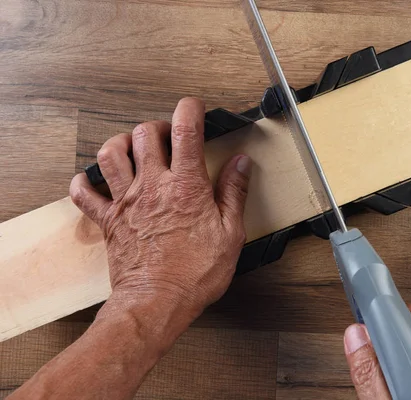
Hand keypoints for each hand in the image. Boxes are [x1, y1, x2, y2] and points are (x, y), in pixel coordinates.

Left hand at [69, 97, 251, 334]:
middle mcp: (152, 186)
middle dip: (158, 126)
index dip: (190, 109)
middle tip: (169, 137)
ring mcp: (126, 201)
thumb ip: (234, 193)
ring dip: (121, 143)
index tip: (196, 108)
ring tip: (134, 150)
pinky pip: (84, 194)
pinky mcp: (109, 221)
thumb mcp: (231, 234)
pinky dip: (84, 183)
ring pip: (110, 153)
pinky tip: (93, 181)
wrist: (156, 303)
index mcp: (186, 186)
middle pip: (144, 133)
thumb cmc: (194, 274)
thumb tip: (241, 164)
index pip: (185, 130)